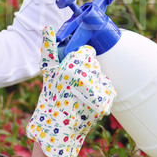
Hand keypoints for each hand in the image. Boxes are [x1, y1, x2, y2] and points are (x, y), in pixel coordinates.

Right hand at [26, 26, 115, 156]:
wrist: (56, 130)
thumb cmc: (50, 97)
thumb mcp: (48, 72)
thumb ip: (49, 48)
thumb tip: (47, 27)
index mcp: (71, 68)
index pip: (86, 52)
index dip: (80, 59)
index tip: (73, 70)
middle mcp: (86, 78)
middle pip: (94, 64)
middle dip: (86, 71)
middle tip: (75, 85)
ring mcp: (96, 92)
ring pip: (101, 76)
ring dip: (95, 82)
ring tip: (81, 95)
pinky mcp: (104, 103)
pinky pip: (108, 89)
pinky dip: (102, 94)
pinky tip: (88, 102)